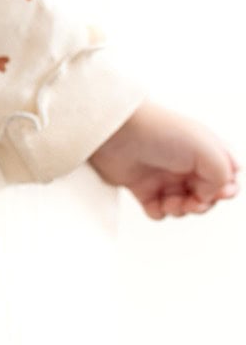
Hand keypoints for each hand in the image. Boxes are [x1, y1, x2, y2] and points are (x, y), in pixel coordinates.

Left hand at [87, 100, 238, 219]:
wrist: (117, 132)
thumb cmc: (160, 132)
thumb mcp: (207, 149)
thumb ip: (222, 175)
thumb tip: (209, 195)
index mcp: (206, 151)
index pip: (228, 177)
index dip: (227, 190)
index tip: (221, 192)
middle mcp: (186, 165)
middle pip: (207, 196)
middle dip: (204, 204)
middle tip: (194, 202)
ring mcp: (165, 177)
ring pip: (184, 206)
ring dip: (182, 210)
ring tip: (172, 202)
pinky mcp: (143, 187)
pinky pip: (157, 210)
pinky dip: (159, 212)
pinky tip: (155, 203)